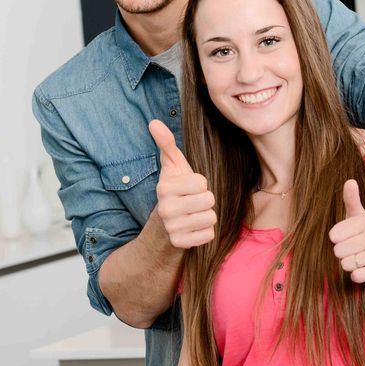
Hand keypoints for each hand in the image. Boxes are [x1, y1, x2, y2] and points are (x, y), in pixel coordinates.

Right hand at [149, 119, 215, 248]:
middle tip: (193, 202)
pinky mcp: (181, 243)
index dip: (200, 184)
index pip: (202, 182)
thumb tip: (154, 122)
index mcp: (164, 188)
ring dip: (206, 216)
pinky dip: (205, 232)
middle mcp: (165, 209)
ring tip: (193, 214)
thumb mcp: (172, 166)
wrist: (166, 223)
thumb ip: (166, 144)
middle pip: (209, 200)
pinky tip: (193, 227)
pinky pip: (209, 234)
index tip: (190, 188)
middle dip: (205, 200)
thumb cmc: (175, 190)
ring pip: (211, 217)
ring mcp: (172, 228)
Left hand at [329, 180, 364, 284]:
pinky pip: (356, 275)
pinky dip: (357, 275)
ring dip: (350, 265)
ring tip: (361, 260)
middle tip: (356, 251)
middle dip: (343, 254)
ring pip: (346, 264)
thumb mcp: (359, 217)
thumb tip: (349, 180)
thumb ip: (351, 200)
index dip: (338, 241)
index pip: (334, 235)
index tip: (350, 238)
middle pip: (338, 251)